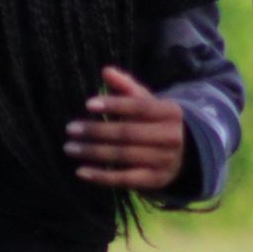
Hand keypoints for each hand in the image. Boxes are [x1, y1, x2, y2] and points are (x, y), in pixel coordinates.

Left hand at [64, 65, 187, 192]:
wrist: (182, 154)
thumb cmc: (154, 122)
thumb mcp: (146, 102)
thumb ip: (126, 86)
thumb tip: (106, 71)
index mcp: (171, 112)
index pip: (139, 107)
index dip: (114, 105)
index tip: (87, 104)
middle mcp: (171, 137)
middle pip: (128, 133)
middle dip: (96, 131)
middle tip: (70, 129)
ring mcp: (165, 161)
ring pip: (124, 155)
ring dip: (93, 152)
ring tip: (70, 148)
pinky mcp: (156, 181)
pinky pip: (125, 179)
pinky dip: (101, 176)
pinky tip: (81, 171)